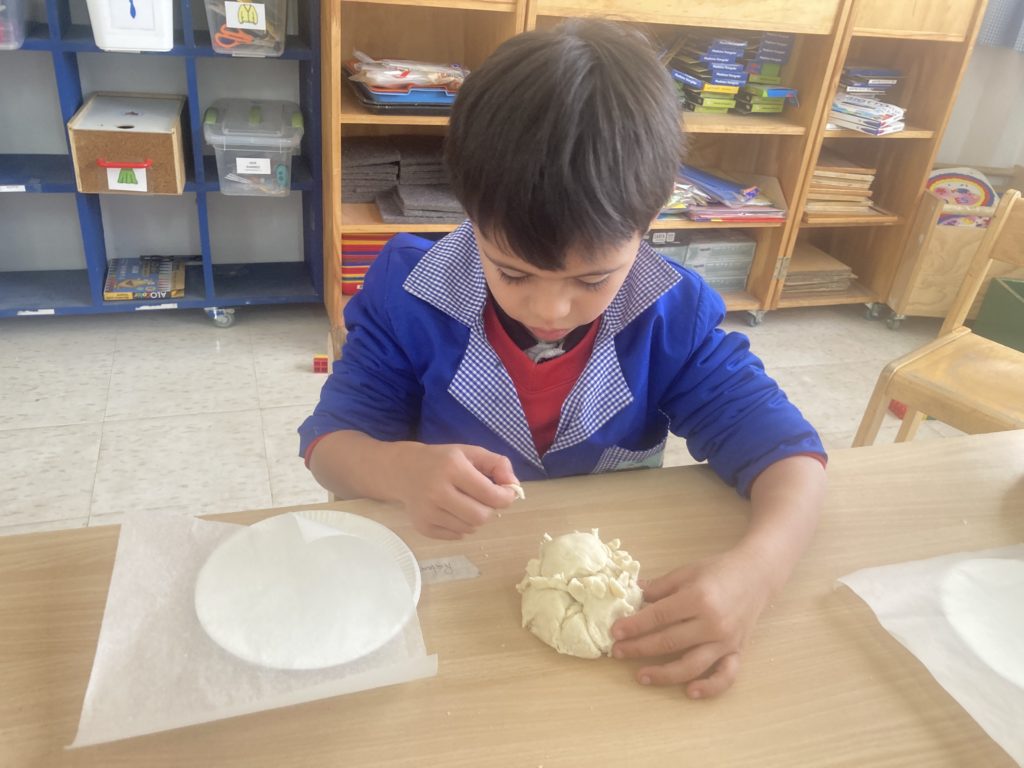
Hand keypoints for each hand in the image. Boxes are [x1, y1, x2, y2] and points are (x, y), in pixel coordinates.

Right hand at [394, 443, 519, 539]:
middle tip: (484, 500)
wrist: (403, 471)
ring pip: (470, 528)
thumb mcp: (470, 453)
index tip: (506, 493)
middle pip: (481, 517)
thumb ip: (498, 464)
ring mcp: (428, 512)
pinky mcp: (423, 527)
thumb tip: (514, 486)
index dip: (506, 497)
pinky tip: (453, 511)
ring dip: (476, 518)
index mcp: (452, 468)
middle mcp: (438, 491)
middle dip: (490, 510)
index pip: (490, 495)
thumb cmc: (442, 460)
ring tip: (466, 503)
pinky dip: (462, 526)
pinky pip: (457, 536)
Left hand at [610, 550, 772, 698]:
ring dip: (663, 674)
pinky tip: (689, 691)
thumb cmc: (718, 571)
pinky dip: (709, 688)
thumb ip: (659, 587)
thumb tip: (631, 595)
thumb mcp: (686, 572)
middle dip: (639, 648)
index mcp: (697, 598)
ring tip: (641, 676)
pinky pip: (725, 676)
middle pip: (669, 642)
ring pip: (691, 665)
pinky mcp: (737, 651)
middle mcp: (712, 623)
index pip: (658, 616)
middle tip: (617, 652)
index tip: (615, 632)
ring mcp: (726, 640)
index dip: (634, 625)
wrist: (756, 574)